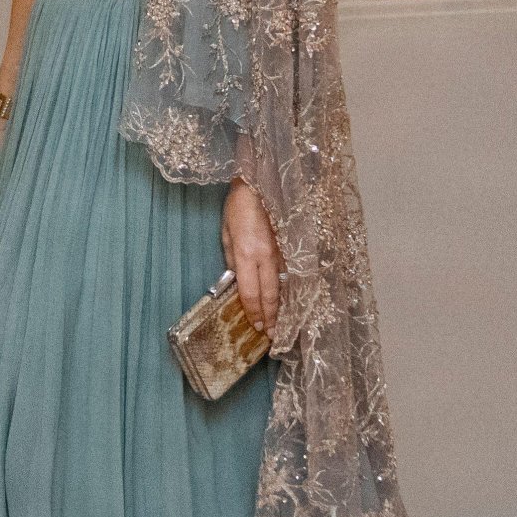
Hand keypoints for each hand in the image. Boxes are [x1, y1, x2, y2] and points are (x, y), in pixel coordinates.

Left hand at [221, 177, 283, 336]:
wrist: (260, 182)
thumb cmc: (238, 206)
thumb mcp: (226, 233)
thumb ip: (231, 258)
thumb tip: (237, 280)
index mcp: (245, 254)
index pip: (250, 292)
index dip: (253, 312)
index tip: (256, 326)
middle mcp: (266, 256)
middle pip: (271, 294)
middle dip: (271, 316)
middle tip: (272, 334)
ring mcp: (281, 251)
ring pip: (283, 285)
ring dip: (282, 306)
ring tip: (283, 323)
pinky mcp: (290, 245)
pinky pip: (289, 272)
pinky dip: (289, 288)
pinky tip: (290, 298)